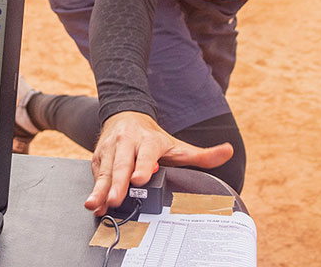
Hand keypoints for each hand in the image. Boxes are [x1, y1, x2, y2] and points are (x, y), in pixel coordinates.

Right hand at [85, 111, 232, 215]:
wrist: (125, 116)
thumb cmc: (152, 138)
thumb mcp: (177, 145)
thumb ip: (202, 154)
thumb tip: (228, 152)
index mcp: (148, 140)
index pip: (146, 153)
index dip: (143, 166)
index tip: (140, 179)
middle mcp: (127, 143)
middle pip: (121, 165)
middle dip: (117, 183)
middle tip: (115, 199)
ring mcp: (110, 150)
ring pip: (104, 171)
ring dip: (100, 189)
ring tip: (95, 204)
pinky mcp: (97, 158)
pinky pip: (95, 175)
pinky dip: (93, 190)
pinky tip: (93, 203)